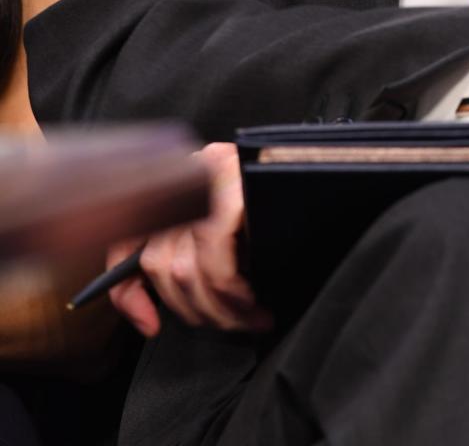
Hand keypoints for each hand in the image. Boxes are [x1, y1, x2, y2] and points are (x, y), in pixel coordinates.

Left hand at [108, 141, 273, 335]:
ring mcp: (208, 179)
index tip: (150, 325)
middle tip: (226, 324)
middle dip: (192, 308)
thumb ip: (194, 253)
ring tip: (246, 319)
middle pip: (159, 263)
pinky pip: (216, 260)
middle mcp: (187, 176)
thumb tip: (156, 313)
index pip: (129, 240)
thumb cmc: (278, 200)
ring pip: (184, 270)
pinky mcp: (231, 191)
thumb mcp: (230, 225)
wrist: (314, 167)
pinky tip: (250, 300)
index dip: (130, 292)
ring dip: (216, 309)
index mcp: (180, 183)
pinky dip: (231, 292)